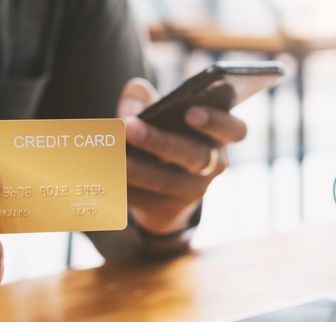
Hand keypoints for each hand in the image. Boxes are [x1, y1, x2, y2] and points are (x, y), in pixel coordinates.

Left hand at [117, 78, 246, 233]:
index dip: (217, 122)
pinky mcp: (167, 209)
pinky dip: (120, 184)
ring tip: (107, 151)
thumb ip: (144, 97)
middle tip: (129, 125)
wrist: (165, 189)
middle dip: (159, 141)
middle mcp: (212, 165)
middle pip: (193, 156)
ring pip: (164, 180)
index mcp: (219, 137)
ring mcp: (192, 191)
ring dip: (133, 166)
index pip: (235, 130)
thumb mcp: (161, 113)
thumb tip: (128, 107)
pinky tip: (100, 172)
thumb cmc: (167, 135)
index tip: (191, 112)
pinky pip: (143, 198)